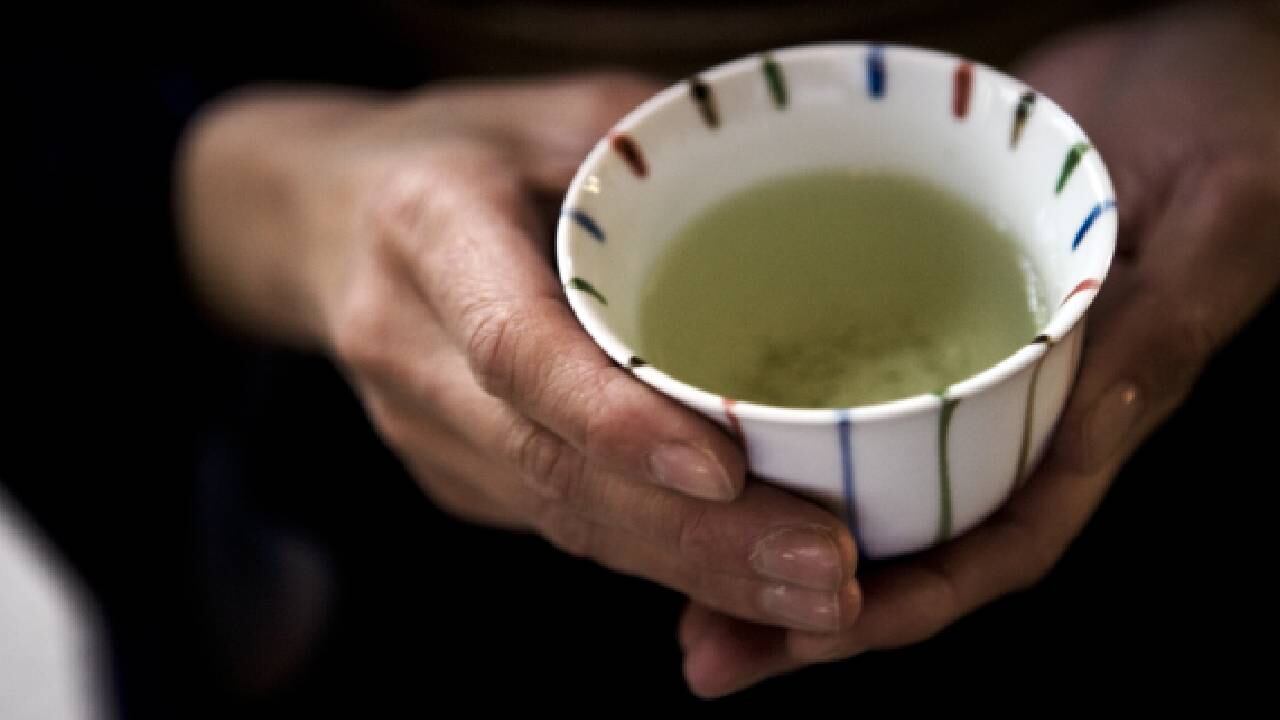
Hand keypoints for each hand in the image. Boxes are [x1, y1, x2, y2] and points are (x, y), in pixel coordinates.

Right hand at [178, 74, 861, 633]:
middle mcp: (409, 345)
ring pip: (560, 518)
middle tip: (824, 572)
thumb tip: (801, 189)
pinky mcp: (452, 472)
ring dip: (692, 570)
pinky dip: (659, 559)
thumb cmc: (456, 153)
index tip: (725, 472)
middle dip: (694, 536)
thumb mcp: (551, 109)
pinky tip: (751, 580)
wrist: (320, 219)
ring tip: (815, 597)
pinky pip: (559, 523)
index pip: (514, 347)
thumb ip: (654, 148)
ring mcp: (422, 427)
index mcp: (429, 230)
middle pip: (550, 466)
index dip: (614, 418)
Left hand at [677, 3, 1279, 695]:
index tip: (809, 640)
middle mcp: (1018, 412)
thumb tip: (1092, 425)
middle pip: (908, 540)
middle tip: (709, 651)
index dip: (906, 607)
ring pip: (863, 479)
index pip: (996, 547)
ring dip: (770, 538)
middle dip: (808, 611)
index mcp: (1094, 418)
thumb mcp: (1217, 223)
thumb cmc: (1234, 127)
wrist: (1196, 60)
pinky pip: (838, 388)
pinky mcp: (917, 311)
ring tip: (678, 584)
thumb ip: (1163, 325)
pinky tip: (704, 449)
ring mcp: (964, 368)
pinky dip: (773, 432)